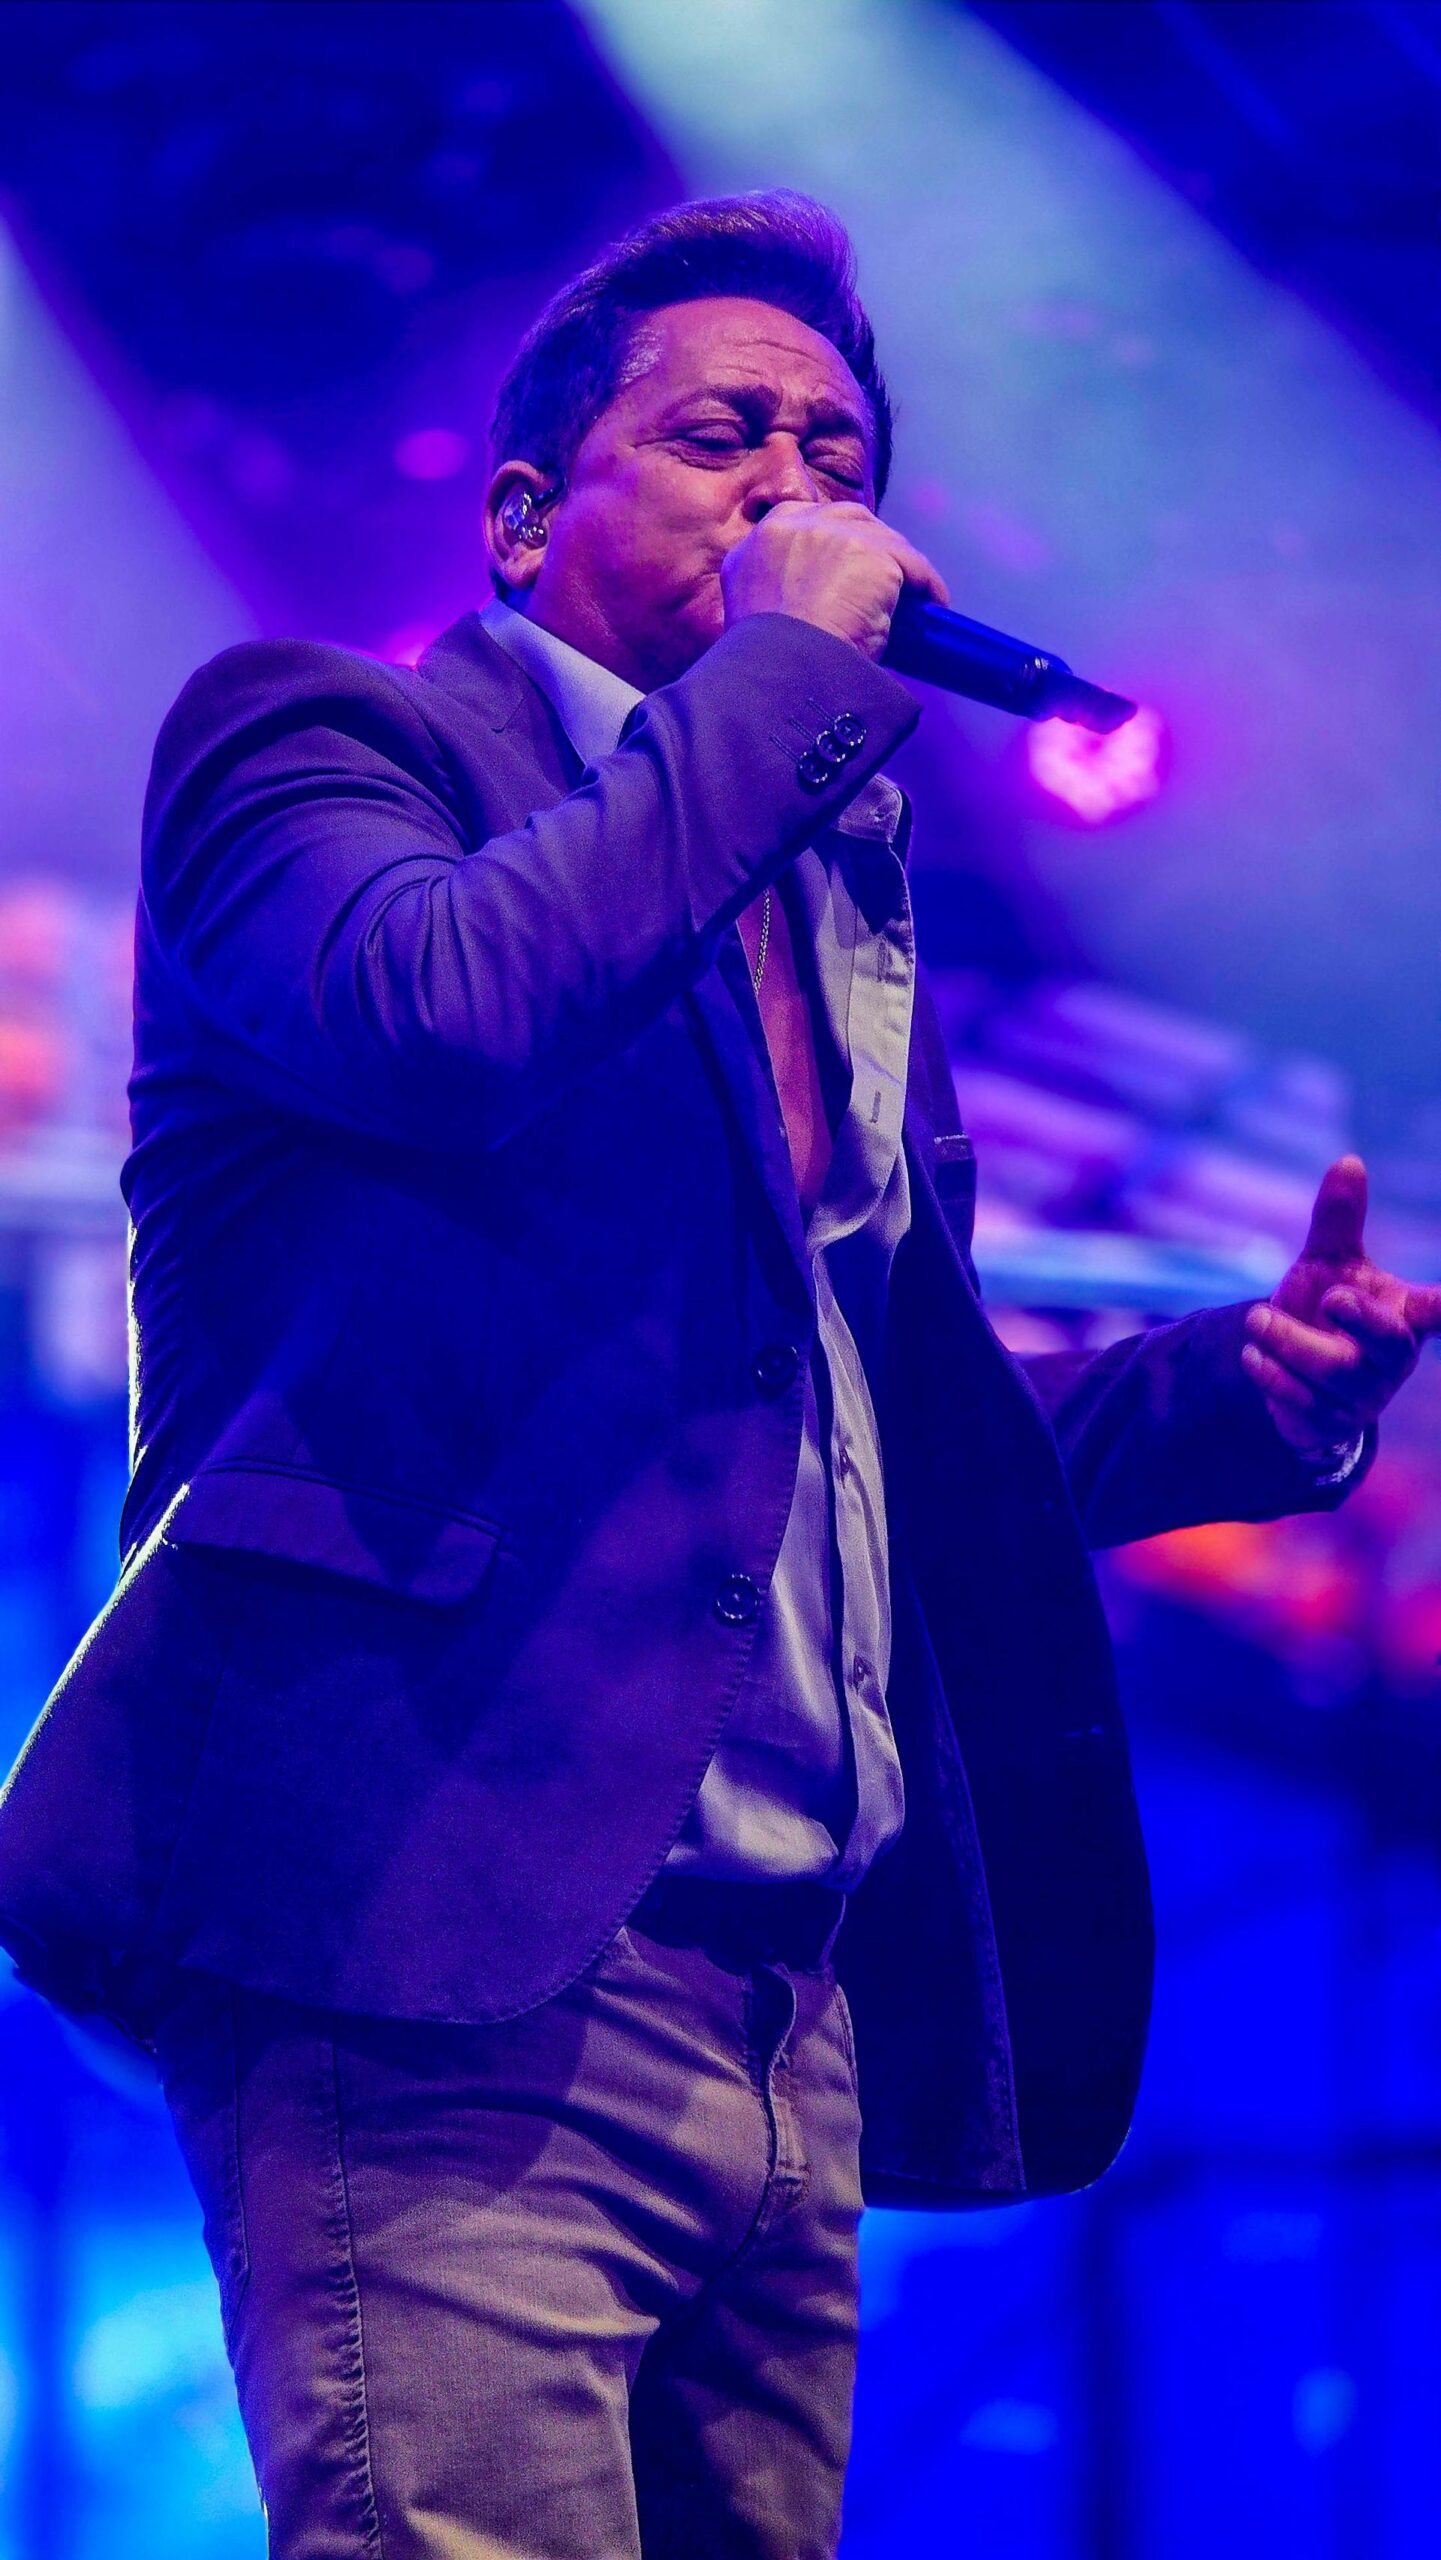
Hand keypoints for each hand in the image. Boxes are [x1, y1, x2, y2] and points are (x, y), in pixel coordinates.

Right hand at [720, 500, 948, 659]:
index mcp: (756, 547)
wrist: (784, 677)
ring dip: (900, 565)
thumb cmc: (771, 667)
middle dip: (871, 544)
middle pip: (847, 518)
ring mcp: (829, 534)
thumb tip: (813, 604)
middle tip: (887, 577)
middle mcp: (788, 527)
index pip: (803, 524)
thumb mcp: (757, 621)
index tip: (849, 564)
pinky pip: (910, 562)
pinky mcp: (868, 551)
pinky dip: (926, 582)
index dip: (832, 542)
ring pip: (881, 538)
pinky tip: (934, 602)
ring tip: (915, 595)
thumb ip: (779, 597)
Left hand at [1242, 1154, 1440, 1460]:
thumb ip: (1339, 1220)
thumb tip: (1349, 1160)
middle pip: (1389, 1344)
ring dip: (1290, 1343)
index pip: (1439, 1311)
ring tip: (1255, 1320)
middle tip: (1328, 1294)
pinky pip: (1305, 1407)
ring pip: (1335, 1374)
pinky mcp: (1329, 1425)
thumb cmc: (1325, 1308)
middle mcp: (1391, 1359)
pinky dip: (1273, 1378)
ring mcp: (1363, 1397)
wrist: (1290, 1372)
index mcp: (1403, 1316)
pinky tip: (1252, 1356)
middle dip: (1361, 1319)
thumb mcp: (1329, 1262)